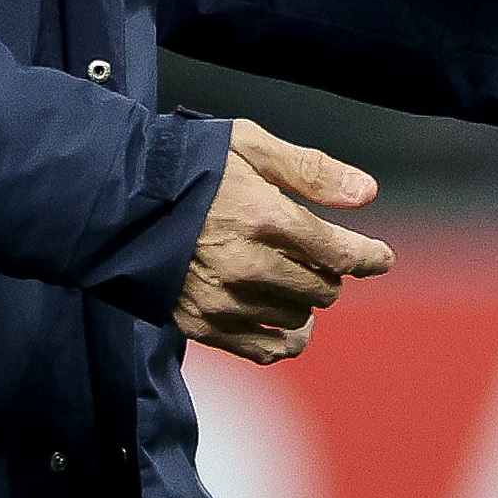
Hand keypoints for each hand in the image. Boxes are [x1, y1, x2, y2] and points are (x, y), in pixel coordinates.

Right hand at [172, 121, 393, 364]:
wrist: (118, 200)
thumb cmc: (189, 165)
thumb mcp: (250, 145)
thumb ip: (311, 171)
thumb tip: (369, 194)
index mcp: (266, 218)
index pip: (341, 254)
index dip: (370, 258)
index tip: (380, 258)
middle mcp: (250, 266)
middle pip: (324, 290)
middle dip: (328, 273)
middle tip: (313, 257)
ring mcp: (226, 301)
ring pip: (298, 320)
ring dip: (305, 303)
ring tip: (289, 282)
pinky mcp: (204, 325)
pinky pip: (265, 351)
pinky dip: (283, 341)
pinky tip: (285, 325)